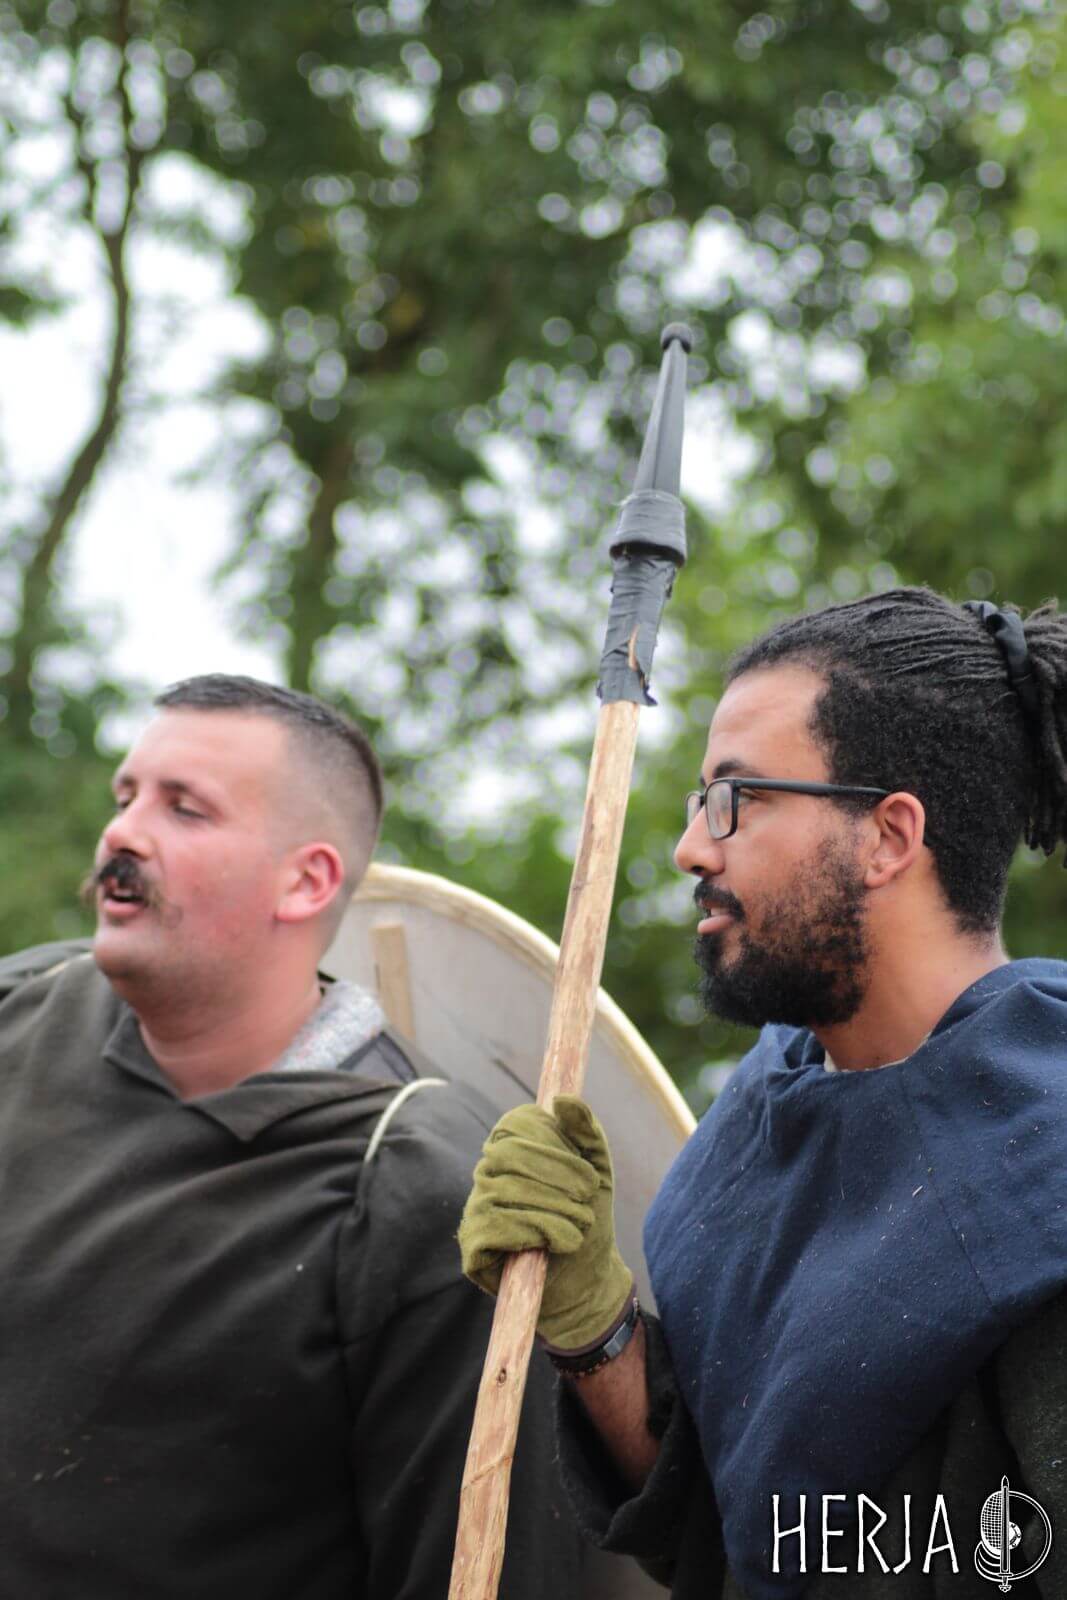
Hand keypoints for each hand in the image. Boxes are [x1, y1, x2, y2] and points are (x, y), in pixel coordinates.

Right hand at [459, 1095, 632, 1349]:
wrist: (588, 1279)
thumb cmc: (588, 1218)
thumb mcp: (598, 1170)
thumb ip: (586, 1131)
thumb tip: (561, 1099)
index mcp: (512, 1148)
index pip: (517, 1122)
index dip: (555, 1144)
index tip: (588, 1174)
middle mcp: (487, 1173)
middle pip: (510, 1153)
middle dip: (559, 1178)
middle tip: (587, 1203)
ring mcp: (476, 1207)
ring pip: (505, 1189)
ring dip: (554, 1209)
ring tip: (580, 1228)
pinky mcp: (473, 1243)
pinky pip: (494, 1225)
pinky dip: (533, 1232)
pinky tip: (556, 1244)